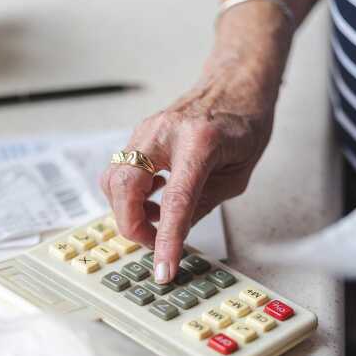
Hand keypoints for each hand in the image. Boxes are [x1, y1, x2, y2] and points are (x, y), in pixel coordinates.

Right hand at [101, 67, 277, 282]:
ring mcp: (145, 131)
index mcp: (200, 142)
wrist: (234, 87)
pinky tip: (153, 202)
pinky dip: (129, 196)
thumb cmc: (242, 126)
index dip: (167, 240)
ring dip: (128, 212)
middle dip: (132, 226)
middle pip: (125, 188)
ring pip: (113, 180)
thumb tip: (175, 235)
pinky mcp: (137, 136)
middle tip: (153, 245)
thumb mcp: (235, 176)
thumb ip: (202, 205)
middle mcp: (164, 133)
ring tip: (156, 222)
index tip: (163, 269)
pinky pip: (119, 172)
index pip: (175, 200)